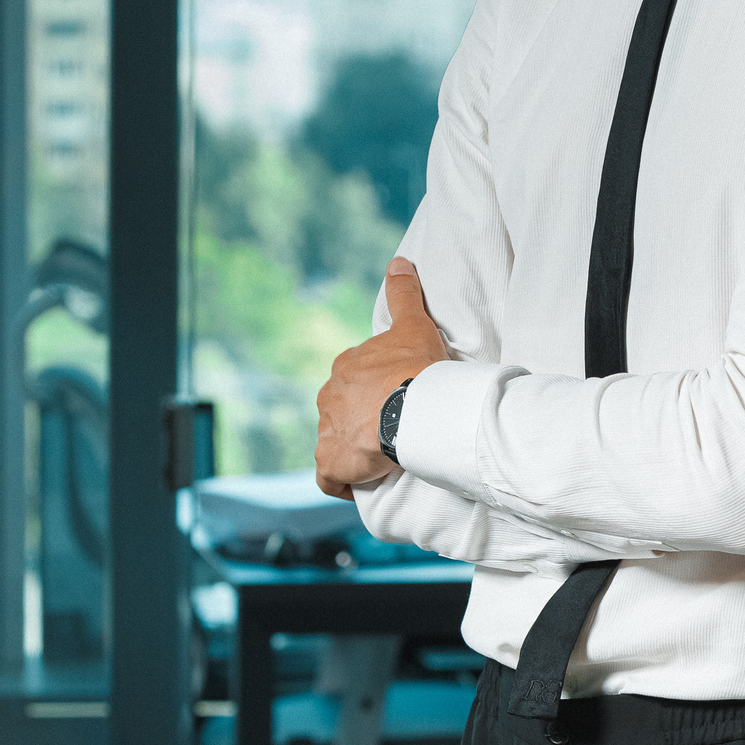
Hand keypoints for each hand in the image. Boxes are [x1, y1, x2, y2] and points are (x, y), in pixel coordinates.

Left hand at [315, 257, 450, 498]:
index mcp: (345, 367)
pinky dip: (342, 481)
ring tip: (384, 456)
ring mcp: (327, 431)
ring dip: (354, 449)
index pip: (355, 379)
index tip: (398, 399)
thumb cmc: (417, 368)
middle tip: (395, 428)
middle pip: (343, 410)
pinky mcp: (331, 463)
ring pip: (335, 442)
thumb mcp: (413, 324)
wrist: (416, 410)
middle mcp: (329, 397)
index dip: (376, 390)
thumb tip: (399, 262)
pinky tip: (362, 482)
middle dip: (362, 420)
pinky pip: (330, 477)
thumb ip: (403, 293)